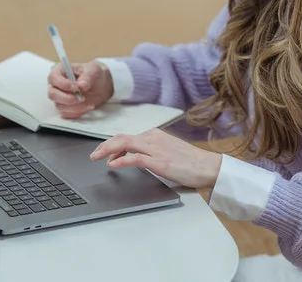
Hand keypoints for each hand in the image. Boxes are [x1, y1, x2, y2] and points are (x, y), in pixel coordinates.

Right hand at [47, 61, 113, 118]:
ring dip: (75, 107)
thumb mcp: (94, 70)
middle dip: (67, 98)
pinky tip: (88, 107)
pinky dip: (78, 112)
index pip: (53, 78)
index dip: (63, 84)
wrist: (100, 85)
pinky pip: (66, 114)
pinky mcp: (64, 107)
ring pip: (60, 106)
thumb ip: (88, 76)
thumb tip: (81, 85)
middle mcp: (56, 85)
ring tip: (89, 103)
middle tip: (81, 98)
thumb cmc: (94, 74)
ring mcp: (59, 97)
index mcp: (60, 71)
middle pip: (52, 94)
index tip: (76, 88)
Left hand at [90, 128, 221, 189]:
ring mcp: (156, 149)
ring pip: (125, 144)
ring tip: (97, 157)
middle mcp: (154, 138)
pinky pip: (135, 158)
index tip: (105, 153)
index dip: (113, 145)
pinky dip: (121, 160)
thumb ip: (153, 151)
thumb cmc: (191, 162)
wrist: (208, 166)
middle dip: (105, 145)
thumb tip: (136, 157)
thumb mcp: (169, 151)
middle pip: (123, 138)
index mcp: (156, 135)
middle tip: (94, 154)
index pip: (128, 137)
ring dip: (107, 150)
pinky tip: (113, 165)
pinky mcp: (159, 161)